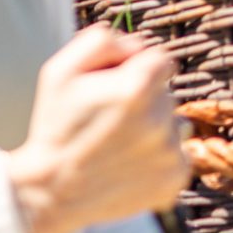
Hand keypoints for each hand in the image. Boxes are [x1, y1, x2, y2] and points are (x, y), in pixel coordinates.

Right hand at [7, 26, 188, 232]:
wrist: (54, 190)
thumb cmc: (56, 125)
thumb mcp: (59, 70)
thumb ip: (100, 42)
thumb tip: (137, 45)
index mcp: (136, 86)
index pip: (161, 60)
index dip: (137, 69)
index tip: (119, 85)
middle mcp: (160, 118)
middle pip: (166, 93)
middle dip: (143, 100)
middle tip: (109, 119)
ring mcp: (171, 150)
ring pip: (174, 123)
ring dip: (154, 128)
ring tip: (118, 143)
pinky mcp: (176, 177)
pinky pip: (179, 154)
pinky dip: (159, 157)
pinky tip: (129, 164)